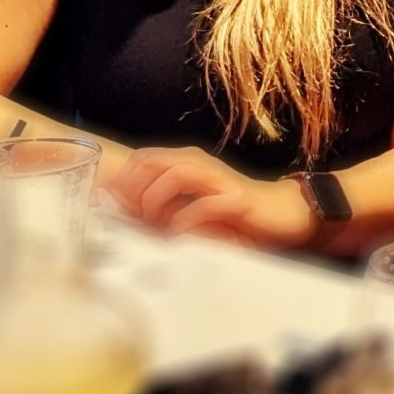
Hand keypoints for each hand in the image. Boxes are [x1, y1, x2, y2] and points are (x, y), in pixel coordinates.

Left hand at [104, 145, 316, 248]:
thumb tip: (124, 215)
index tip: (114, 208)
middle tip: (132, 219)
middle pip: (153, 161)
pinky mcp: (236, 199)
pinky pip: (204, 204)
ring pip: (176, 174)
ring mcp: (218, 178)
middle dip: (134, 191)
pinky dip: (184, 220)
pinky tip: (178, 235)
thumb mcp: (190, 203)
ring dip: (156, 200)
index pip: (142, 157)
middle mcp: (200, 162)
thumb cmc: (229, 211)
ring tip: (153, 225)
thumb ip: (163, 203)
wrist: (279, 212)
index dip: (122, 181)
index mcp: (186, 160)